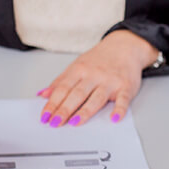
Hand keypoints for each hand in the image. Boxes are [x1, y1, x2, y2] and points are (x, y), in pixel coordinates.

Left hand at [38, 30, 157, 126]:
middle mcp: (94, 75)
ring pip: (96, 98)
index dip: (52, 103)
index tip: (45, 117)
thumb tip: (42, 95)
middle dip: (64, 109)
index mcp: (79, 70)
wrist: (124, 46)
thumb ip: (61, 81)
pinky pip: (123, 99)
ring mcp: (110, 81)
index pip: (63, 89)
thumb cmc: (99, 60)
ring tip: (74, 123)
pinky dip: (119, 109)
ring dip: (85, 111)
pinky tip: (114, 118)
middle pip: (77, 94)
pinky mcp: (126, 87)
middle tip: (55, 123)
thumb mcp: (77, 65)